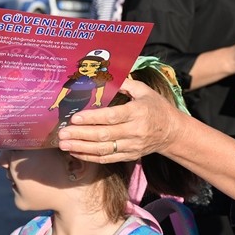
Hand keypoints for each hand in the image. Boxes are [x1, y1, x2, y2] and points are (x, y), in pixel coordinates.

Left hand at [57, 78, 185, 162]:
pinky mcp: (129, 156)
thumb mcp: (144, 91)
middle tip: (62, 133)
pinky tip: (75, 151)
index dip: (92, 118)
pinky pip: (107, 159)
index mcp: (138, 112)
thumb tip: (104, 76)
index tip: (75, 117)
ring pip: (103, 149)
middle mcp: (135, 131)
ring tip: (63, 144)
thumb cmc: (156, 107)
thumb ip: (125, 83)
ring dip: (81, 147)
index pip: (112, 117)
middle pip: (104, 135)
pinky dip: (89, 157)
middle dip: (80, 134)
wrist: (172, 132)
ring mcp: (132, 146)